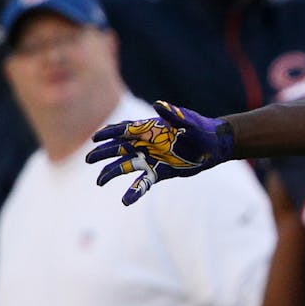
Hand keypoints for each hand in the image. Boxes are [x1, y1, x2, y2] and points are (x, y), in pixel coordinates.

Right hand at [87, 101, 233, 204]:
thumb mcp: (189, 122)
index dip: (108, 133)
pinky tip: (125, 201)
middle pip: (119, 148)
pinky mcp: (159, 172)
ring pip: (126, 165)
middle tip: (89, 159)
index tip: (95, 138)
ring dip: (112, 172)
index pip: (124, 129)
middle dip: (104, 153)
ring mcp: (152, 159)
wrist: (215, 147)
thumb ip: (173, 115)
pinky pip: (143, 182)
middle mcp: (147, 144)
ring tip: (99, 181)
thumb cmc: (202, 130)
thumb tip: (159, 104)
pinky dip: (134, 191)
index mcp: (150, 129)